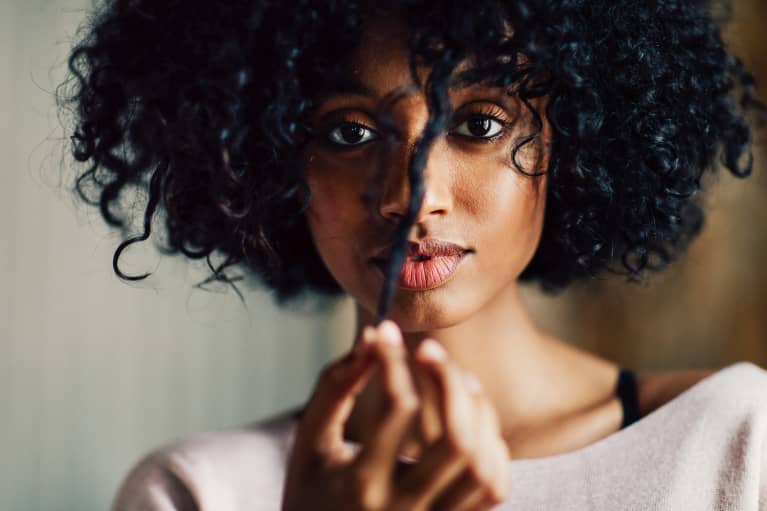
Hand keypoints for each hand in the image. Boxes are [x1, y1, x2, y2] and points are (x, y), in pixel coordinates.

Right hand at [281, 320, 508, 510]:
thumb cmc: (310, 491)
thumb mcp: (311, 439)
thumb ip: (336, 387)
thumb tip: (373, 338)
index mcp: (361, 486)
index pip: (397, 409)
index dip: (394, 359)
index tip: (386, 332)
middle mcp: (403, 510)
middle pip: (457, 439)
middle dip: (449, 381)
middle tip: (429, 350)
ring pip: (482, 464)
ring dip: (477, 410)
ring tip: (457, 379)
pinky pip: (492, 488)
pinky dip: (492, 447)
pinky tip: (471, 420)